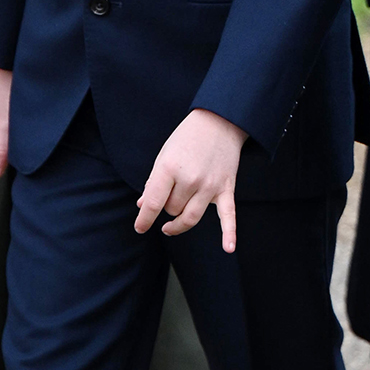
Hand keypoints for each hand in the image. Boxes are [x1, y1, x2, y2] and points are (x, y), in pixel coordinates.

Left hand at [135, 108, 246, 254]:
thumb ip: (153, 182)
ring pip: (190, 217)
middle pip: (172, 209)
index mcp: (169, 168)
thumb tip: (143, 205)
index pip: (154, 202)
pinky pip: (228, 216)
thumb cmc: (186, 138)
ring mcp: (210, 185)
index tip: (139, 228)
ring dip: (179, 223)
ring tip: (170, 226)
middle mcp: (190, 179)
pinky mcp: (227, 188)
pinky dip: (229, 234)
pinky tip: (228, 248)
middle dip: (166, 206)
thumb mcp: (164, 155)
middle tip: (168, 194)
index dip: (144, 219)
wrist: (219, 121)